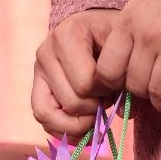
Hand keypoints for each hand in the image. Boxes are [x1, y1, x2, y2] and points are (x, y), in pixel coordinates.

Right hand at [32, 9, 120, 136]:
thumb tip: (123, 112)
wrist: (98, 27)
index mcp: (68, 34)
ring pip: (49, 115)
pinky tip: (84, 129)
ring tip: (95, 115)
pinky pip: (42, 120)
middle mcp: (46, 51)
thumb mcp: (123, 44)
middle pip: (71, 102)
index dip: (105, 91)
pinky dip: (64, 131)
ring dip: (77, 123)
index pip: (85, 83)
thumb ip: (124, 73)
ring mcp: (38, 71)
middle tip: (107, 97)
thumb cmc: (113, 36)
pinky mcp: (36, 89)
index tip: (115, 81)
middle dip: (94, 107)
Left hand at [94, 0, 160, 115]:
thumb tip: (130, 62)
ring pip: (160, 93)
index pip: (107, 71)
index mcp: (128, 22)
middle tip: (153, 94)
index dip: (114, 85)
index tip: (126, 85)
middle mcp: (147, 37)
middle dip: (143, 96)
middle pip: (135, 86)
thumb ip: (132, 29)